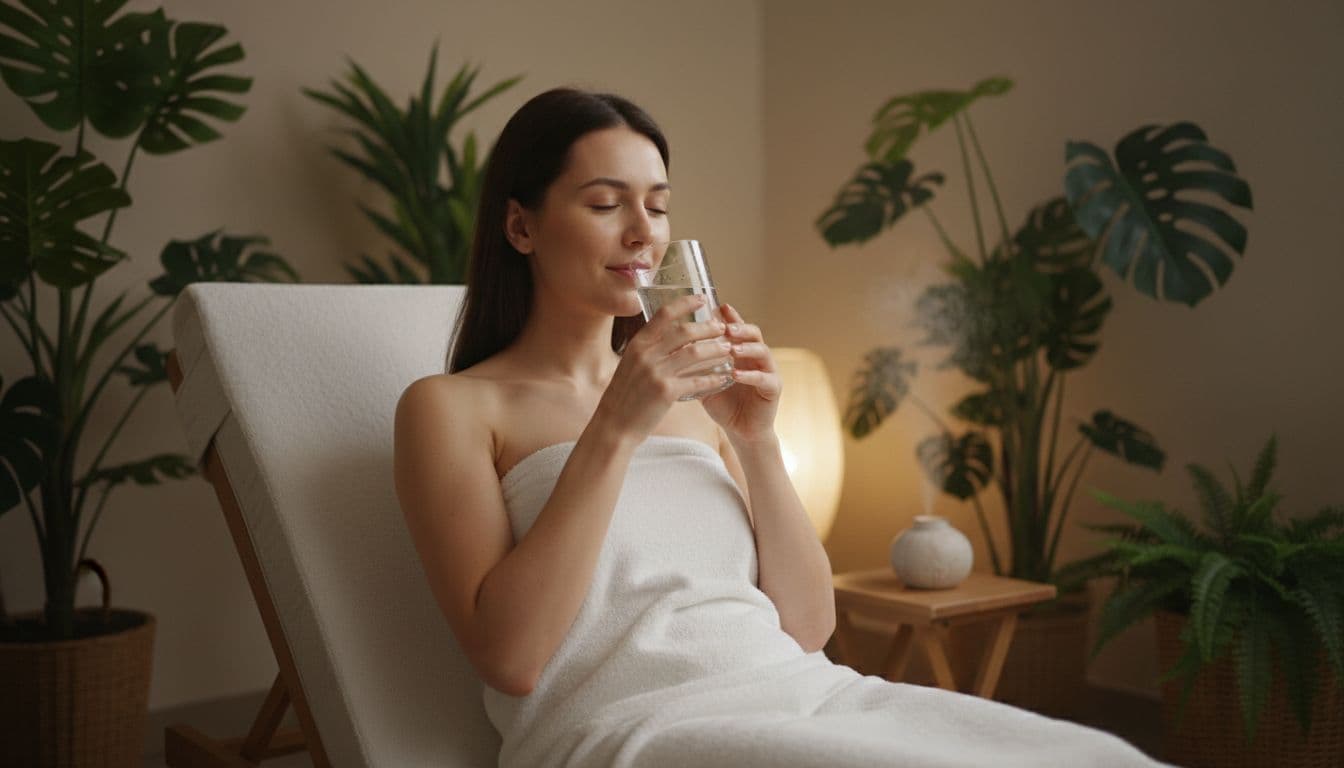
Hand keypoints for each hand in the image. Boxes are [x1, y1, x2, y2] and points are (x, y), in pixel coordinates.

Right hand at [592, 294, 734, 443]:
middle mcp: (646, 354)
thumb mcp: (630, 365)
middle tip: (723, 328)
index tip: (702, 298)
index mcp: (638, 344)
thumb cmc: (623, 396)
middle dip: (708, 327)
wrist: (613, 425)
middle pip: (684, 331)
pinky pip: (696, 380)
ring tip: (728, 349)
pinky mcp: (666, 392)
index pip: (665, 314)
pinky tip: (723, 378)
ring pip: (694, 354)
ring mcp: (656, 373)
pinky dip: (712, 378)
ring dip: (715, 350)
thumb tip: (669, 337)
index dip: (686, 303)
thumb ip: (648, 350)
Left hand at [700, 303, 779, 442]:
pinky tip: (737, 374)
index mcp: (741, 351)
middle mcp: (756, 357)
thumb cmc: (723, 404)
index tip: (717, 307)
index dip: (729, 316)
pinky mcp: (773, 388)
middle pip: (753, 333)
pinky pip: (765, 378)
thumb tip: (669, 349)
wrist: (741, 431)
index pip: (737, 327)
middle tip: (726, 327)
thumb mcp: (705, 380)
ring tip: (732, 349)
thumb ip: (694, 364)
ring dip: (746, 348)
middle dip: (740, 327)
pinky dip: (750, 375)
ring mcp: (768, 371)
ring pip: (763, 351)